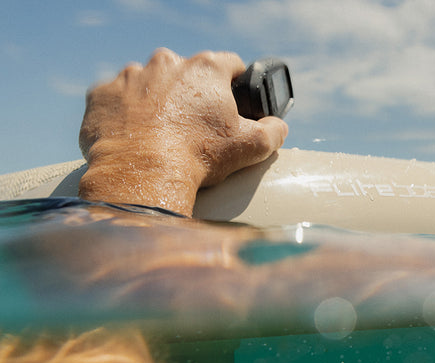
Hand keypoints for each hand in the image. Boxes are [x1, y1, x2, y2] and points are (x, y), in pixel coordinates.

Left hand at [78, 48, 287, 215]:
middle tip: (195, 126)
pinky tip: (134, 136)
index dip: (235, 82)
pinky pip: (116, 99)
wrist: (142, 173)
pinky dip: (125, 113)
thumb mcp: (252, 147)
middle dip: (192, 95)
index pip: (230, 63)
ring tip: (161, 133)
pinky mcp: (101, 94)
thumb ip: (274, 131)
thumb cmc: (199, 157)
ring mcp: (130, 75)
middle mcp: (166, 62)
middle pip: (187, 73)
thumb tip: (279, 127)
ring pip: (149, 83)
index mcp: (206, 69)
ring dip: (157, 101)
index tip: (233, 100)